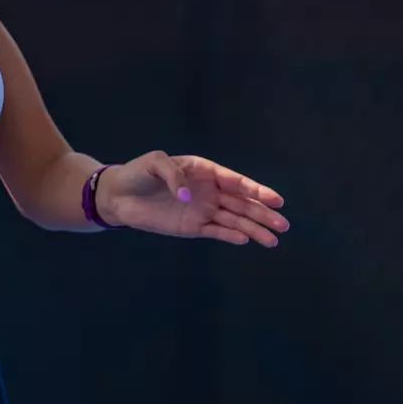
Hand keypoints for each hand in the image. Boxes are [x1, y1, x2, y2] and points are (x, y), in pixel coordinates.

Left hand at [98, 151, 288, 246]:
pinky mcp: (193, 226)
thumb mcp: (154, 163)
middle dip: (263, 213)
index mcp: (205, 171)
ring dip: (253, 229)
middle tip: (284, 224)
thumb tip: (188, 198)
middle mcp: (209, 191)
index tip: (275, 200)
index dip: (257, 190)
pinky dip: (230, 236)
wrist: (118, 195)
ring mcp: (202, 210)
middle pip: (242, 203)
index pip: (236, 182)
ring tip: (273, 240)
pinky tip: (246, 240)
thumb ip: (173, 176)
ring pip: (234, 220)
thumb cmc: (137, 173)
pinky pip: (216, 231)